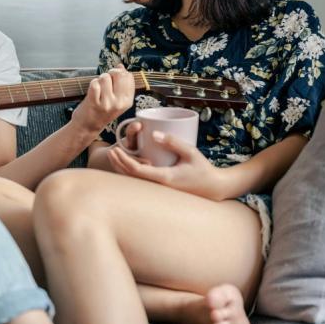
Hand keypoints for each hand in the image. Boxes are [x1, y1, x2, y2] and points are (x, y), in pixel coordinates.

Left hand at [70, 65, 134, 139]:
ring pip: (105, 77)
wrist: (87, 126)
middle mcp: (119, 103)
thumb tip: (121, 66)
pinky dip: (92, 84)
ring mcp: (107, 103)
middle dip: (110, 73)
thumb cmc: (101, 111)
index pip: (129, 77)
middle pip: (118, 74)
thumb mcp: (116, 99)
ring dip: (99, 80)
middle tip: (105, 81)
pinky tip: (92, 92)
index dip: (120, 73)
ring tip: (98, 89)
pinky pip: (95, 83)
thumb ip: (120, 83)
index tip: (114, 78)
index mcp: (127, 101)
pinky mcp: (94, 102)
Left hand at [106, 130, 225, 199]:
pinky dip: (131, 173)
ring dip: (123, 169)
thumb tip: (153, 134)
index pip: (136, 170)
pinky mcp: (161, 188)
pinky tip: (128, 164)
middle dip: (118, 164)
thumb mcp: (191, 152)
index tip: (115, 149)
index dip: (123, 160)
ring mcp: (159, 189)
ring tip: (115, 156)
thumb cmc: (203, 170)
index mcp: (164, 178)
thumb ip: (173, 142)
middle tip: (110, 150)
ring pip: (134, 181)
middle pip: (130, 177)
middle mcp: (158, 186)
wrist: (213, 188)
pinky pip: (141, 181)